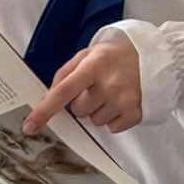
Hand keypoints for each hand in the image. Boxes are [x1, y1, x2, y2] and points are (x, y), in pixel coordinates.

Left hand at [23, 35, 141, 135]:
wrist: (152, 56)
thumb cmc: (115, 55)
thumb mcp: (88, 54)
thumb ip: (66, 72)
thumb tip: (48, 96)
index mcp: (94, 65)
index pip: (63, 91)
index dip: (44, 110)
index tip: (30, 126)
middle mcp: (109, 83)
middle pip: (79, 110)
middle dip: (83, 102)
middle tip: (97, 87)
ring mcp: (124, 99)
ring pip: (95, 122)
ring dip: (99, 111)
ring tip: (112, 93)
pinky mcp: (135, 112)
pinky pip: (112, 128)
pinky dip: (114, 119)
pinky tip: (121, 102)